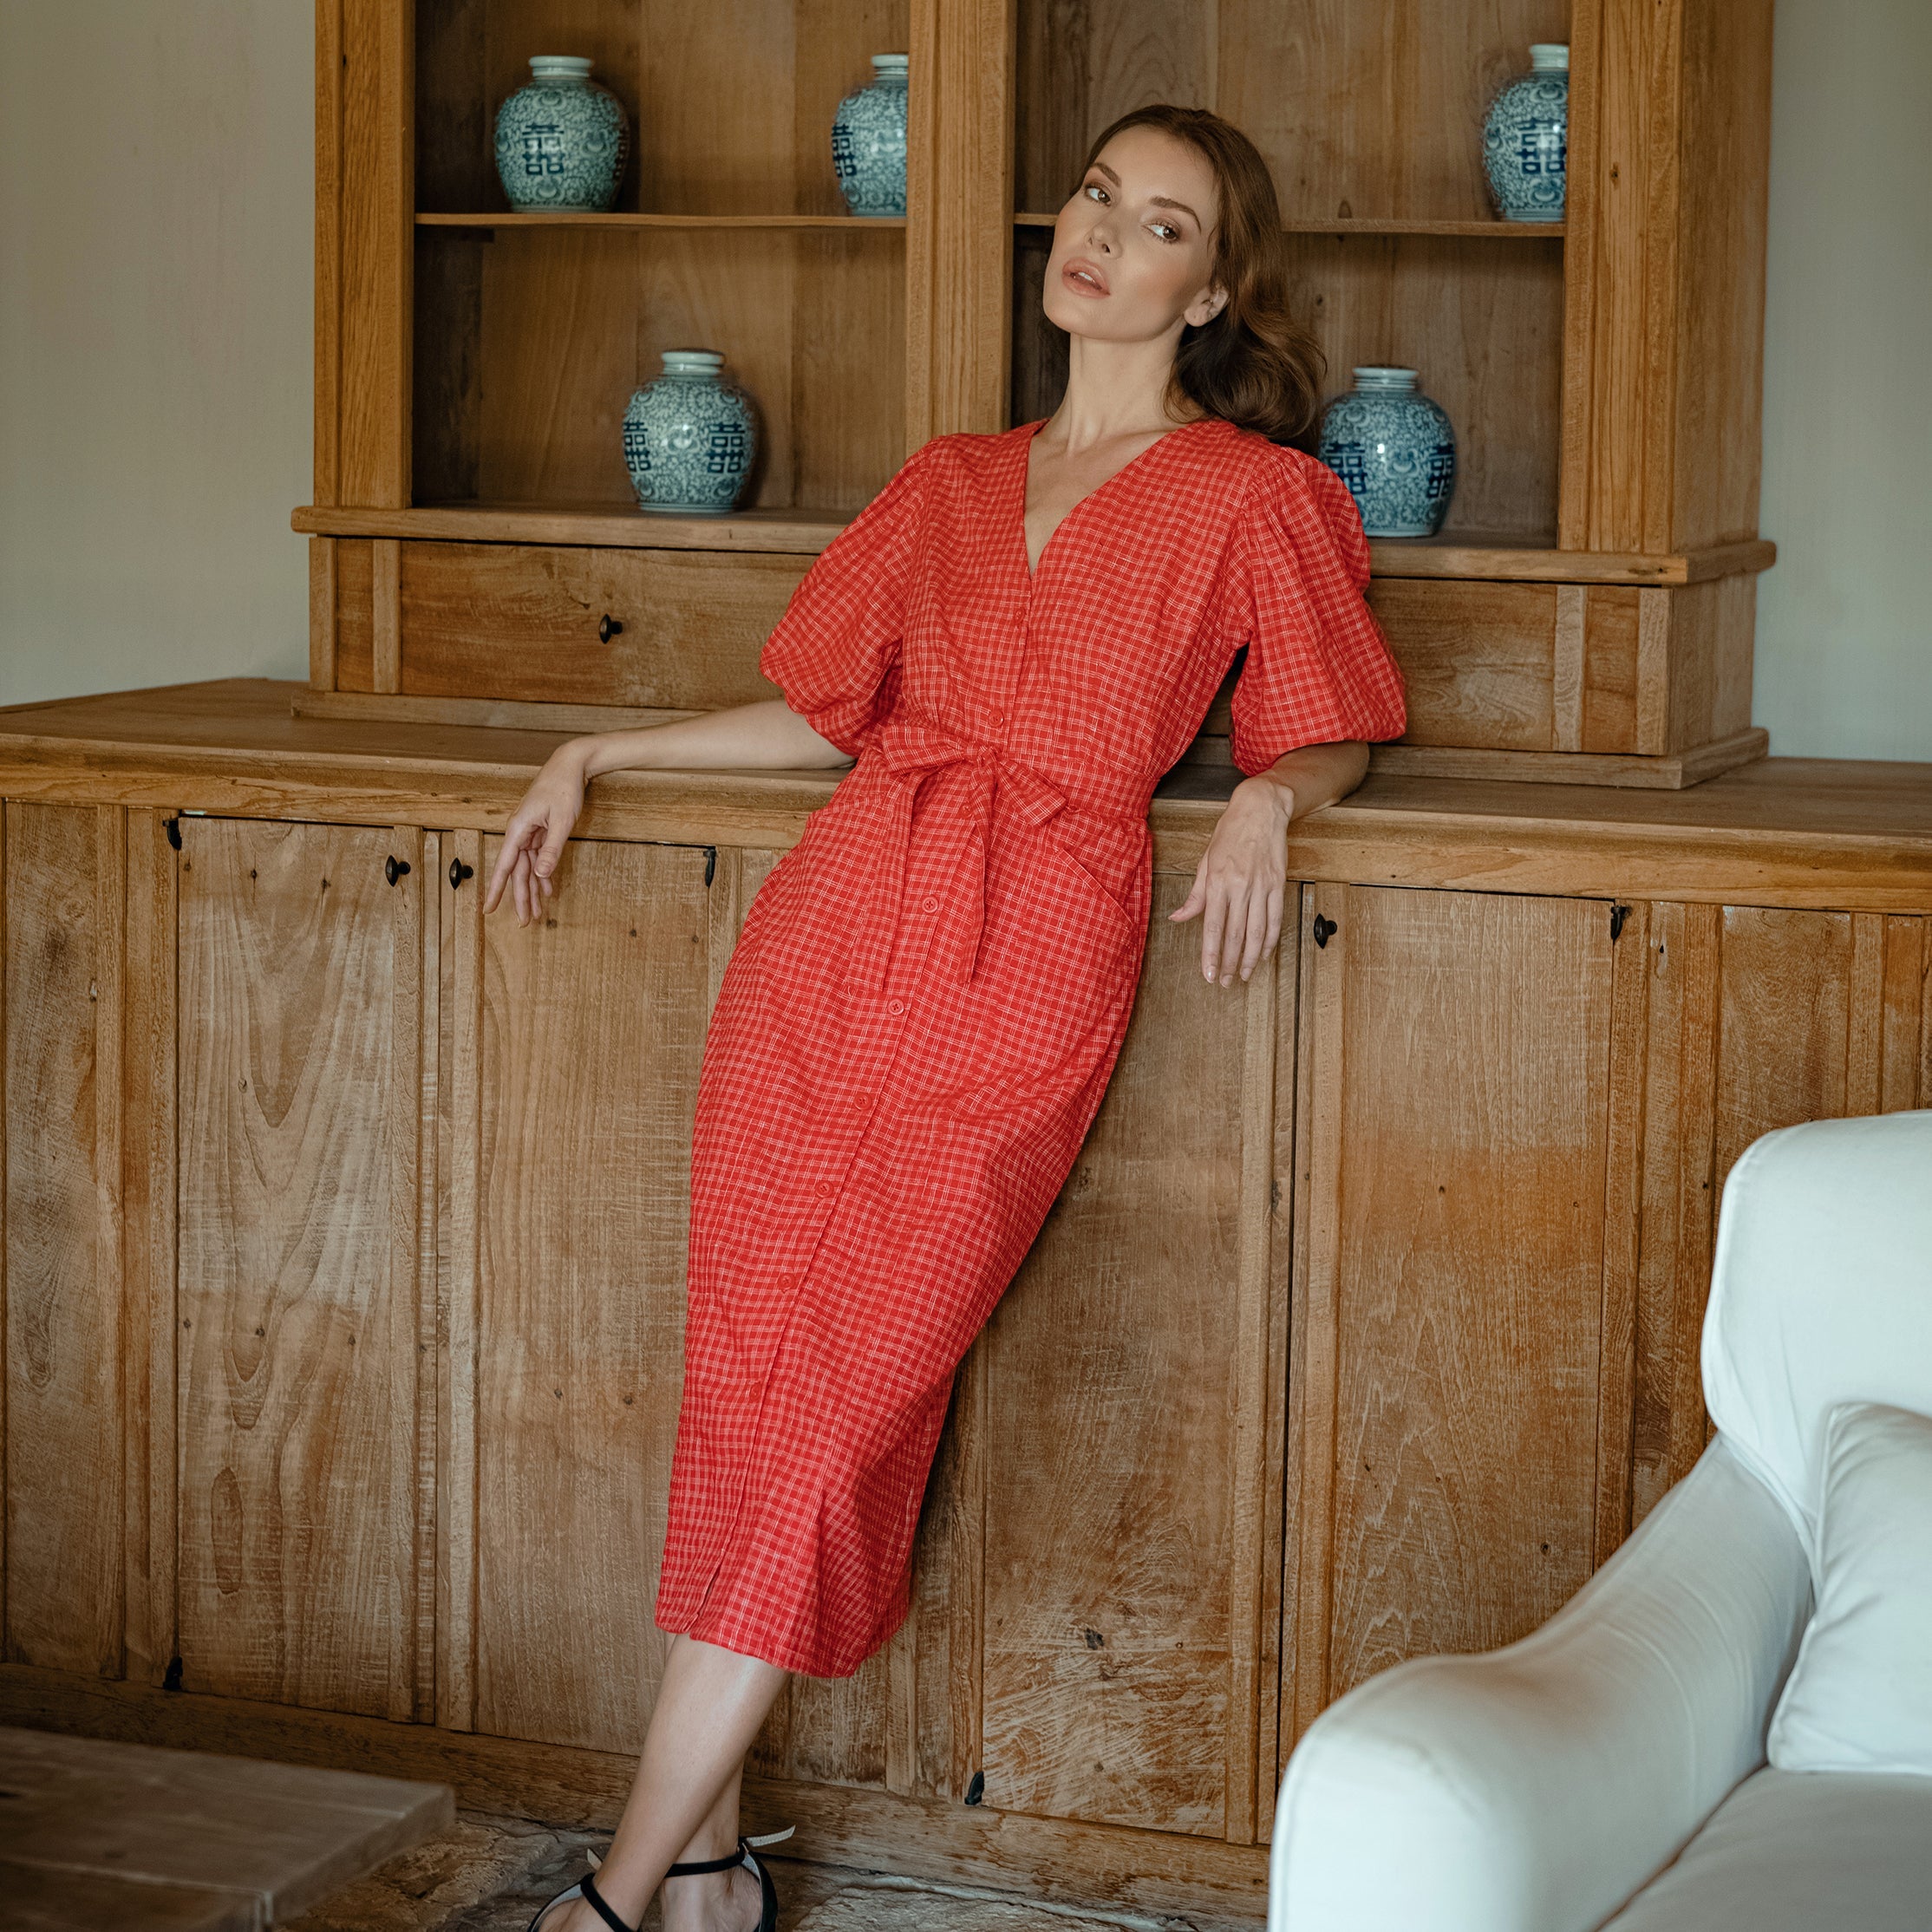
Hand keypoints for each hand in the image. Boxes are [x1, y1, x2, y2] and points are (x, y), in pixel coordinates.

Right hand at [482, 744, 588, 923]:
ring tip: (536, 913)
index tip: (489, 909)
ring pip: (527, 868)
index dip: (497, 890)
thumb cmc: (564, 788)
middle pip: (517, 872)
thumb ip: (551, 849)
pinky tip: (547, 889)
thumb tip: (540, 874)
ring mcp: (528, 832)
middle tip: (525, 922)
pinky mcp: (539, 831)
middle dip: (521, 898)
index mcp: (518, 829)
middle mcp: (519, 832)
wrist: (569, 765)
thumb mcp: (562, 821)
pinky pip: (537, 858)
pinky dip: (543, 874)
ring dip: (532, 890)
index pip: (505, 866)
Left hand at [1170, 774, 1292, 985]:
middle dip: (1230, 963)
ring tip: (1245, 975)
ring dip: (1251, 958)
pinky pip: (1275, 919)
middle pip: (1236, 935)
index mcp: (1217, 881)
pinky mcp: (1278, 884)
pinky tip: (1264, 954)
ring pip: (1257, 932)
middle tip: (1225, 982)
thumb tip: (1178, 917)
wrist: (1261, 809)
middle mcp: (1239, 886)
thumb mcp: (1205, 860)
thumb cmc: (1230, 832)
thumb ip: (1195, 894)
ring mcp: (1261, 886)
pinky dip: (1270, 941)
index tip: (1209, 973)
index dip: (1211, 954)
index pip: (1212, 927)